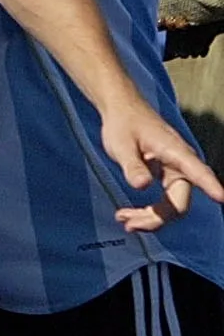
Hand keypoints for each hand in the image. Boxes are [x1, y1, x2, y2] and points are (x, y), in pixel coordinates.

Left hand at [100, 103, 223, 231]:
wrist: (122, 111)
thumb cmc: (124, 123)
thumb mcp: (121, 144)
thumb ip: (132, 165)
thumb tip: (142, 185)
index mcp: (176, 152)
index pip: (198, 172)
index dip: (210, 186)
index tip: (221, 197)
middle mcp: (182, 165)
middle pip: (180, 202)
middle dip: (157, 218)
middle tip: (130, 224)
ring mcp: (176, 173)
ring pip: (172, 206)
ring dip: (150, 217)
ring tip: (124, 219)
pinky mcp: (168, 178)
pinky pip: (164, 202)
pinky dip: (148, 211)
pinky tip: (129, 215)